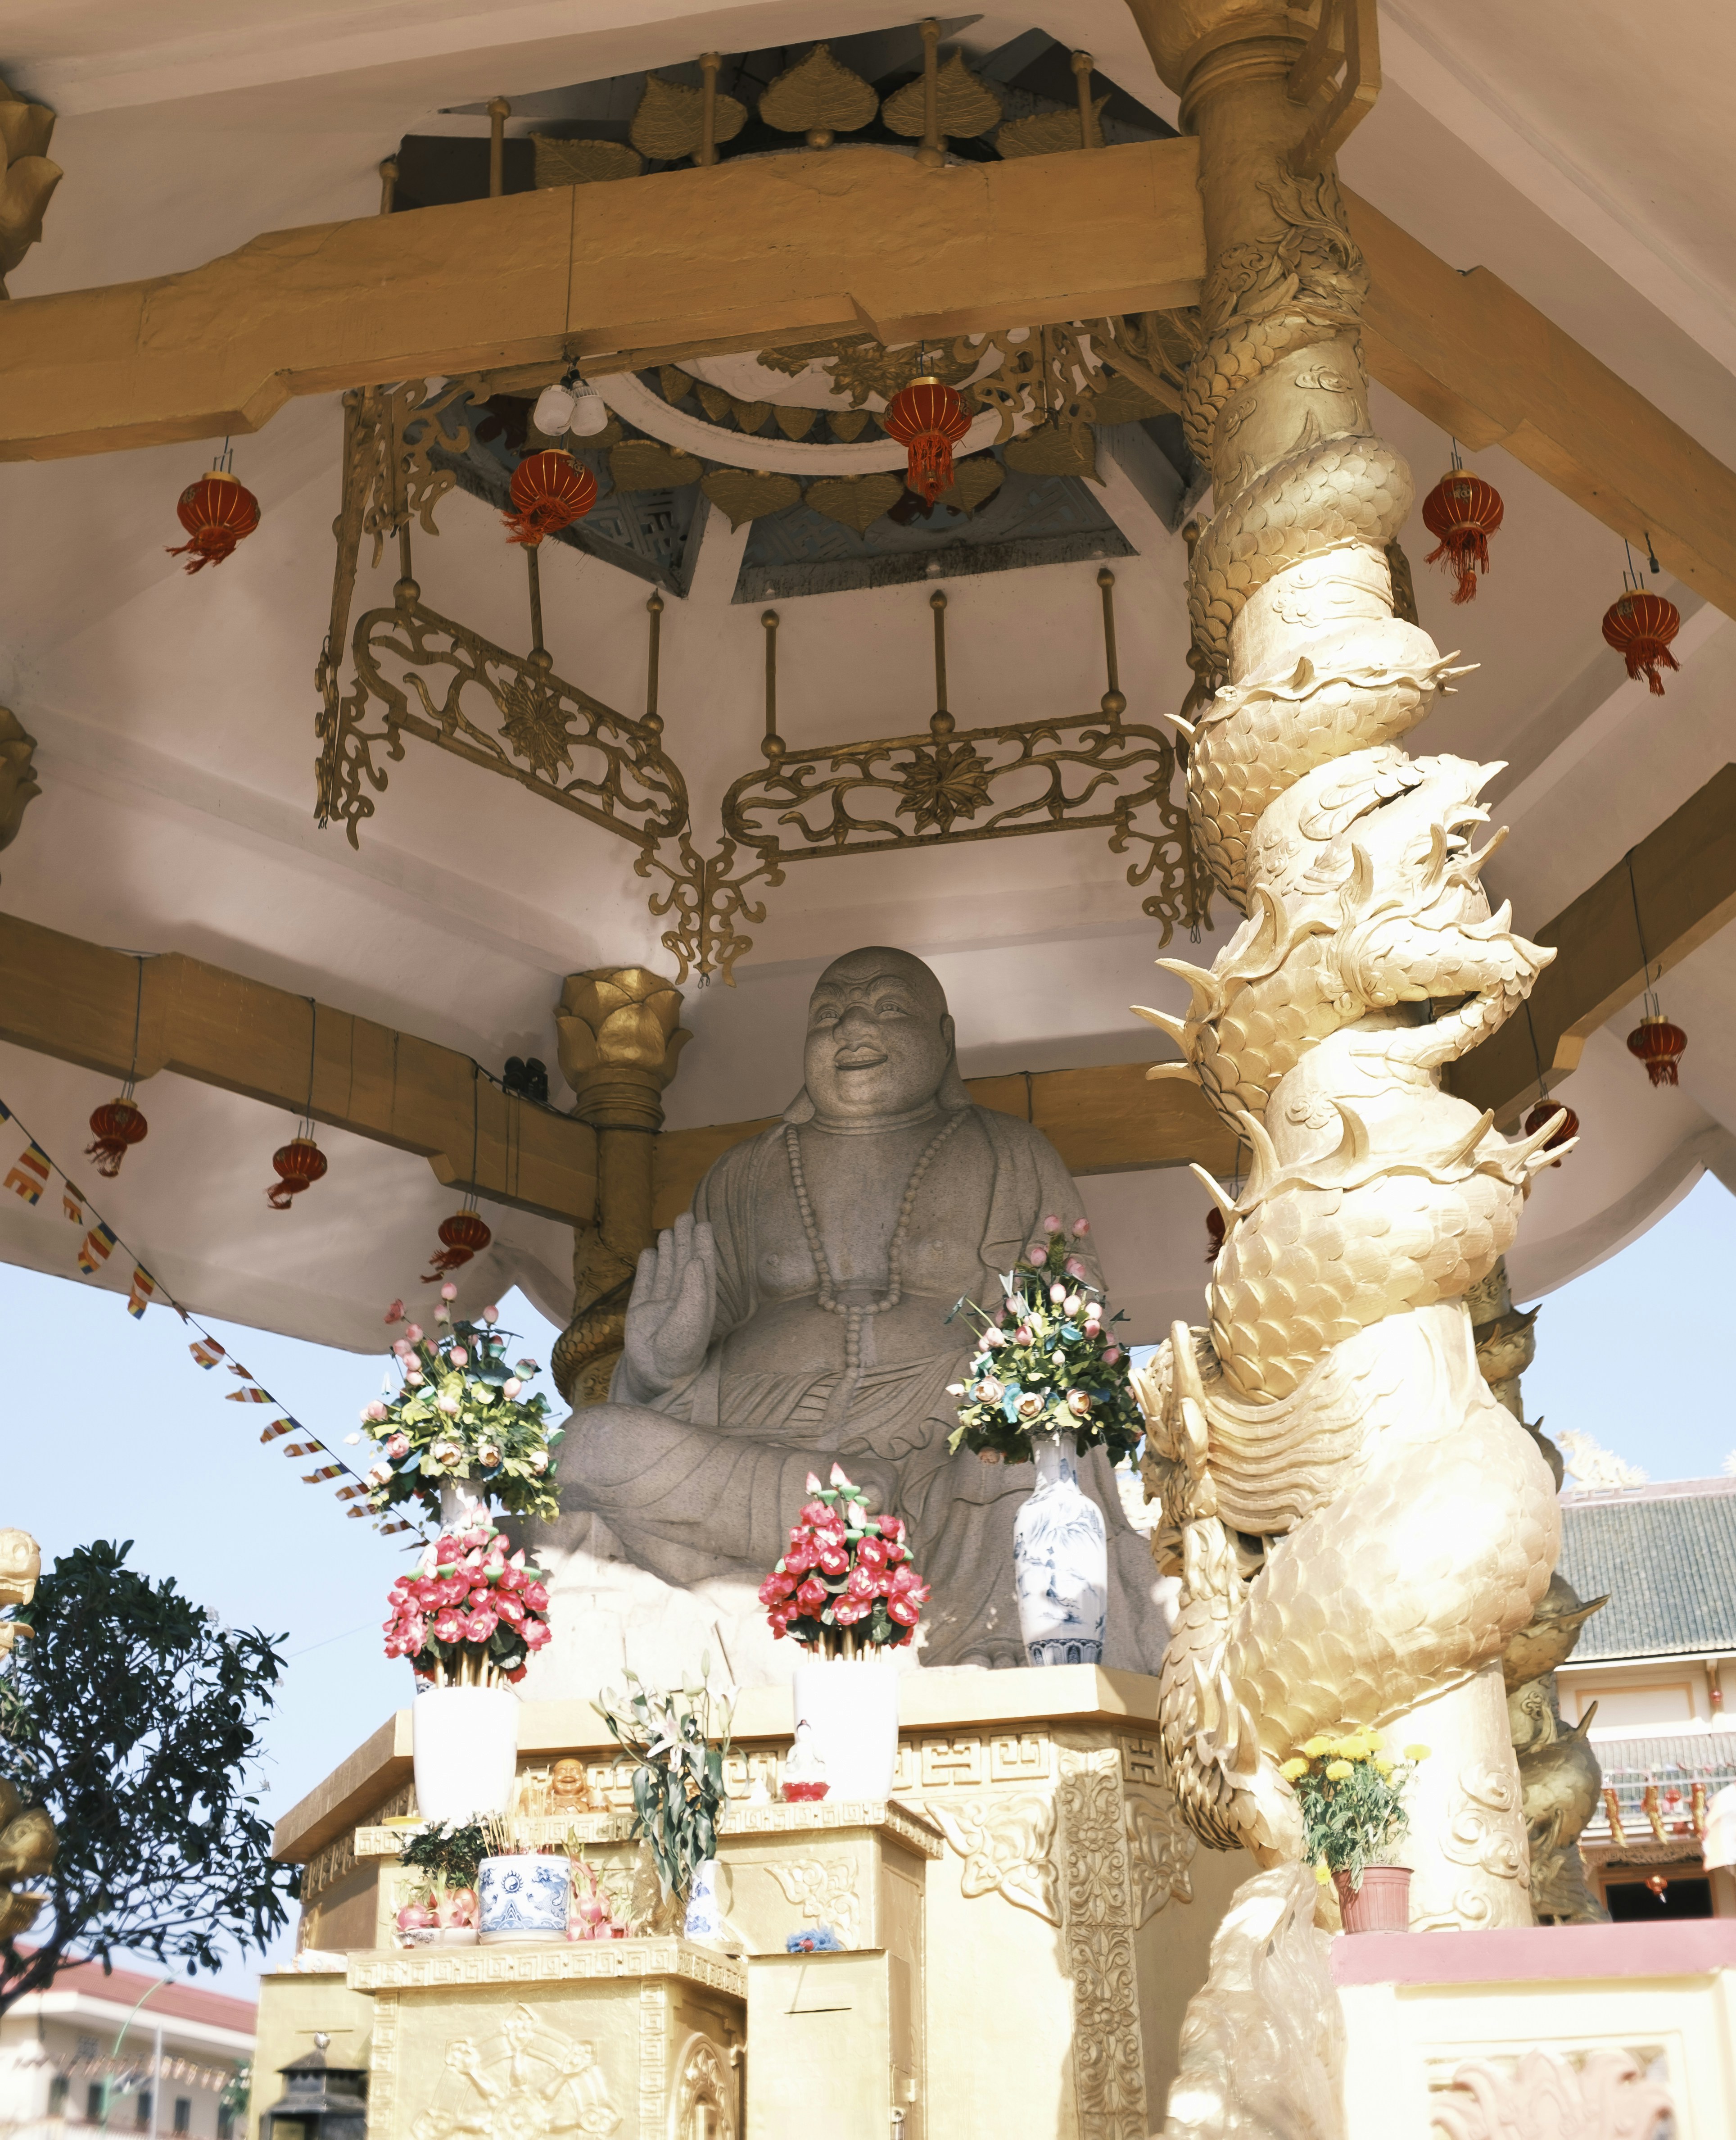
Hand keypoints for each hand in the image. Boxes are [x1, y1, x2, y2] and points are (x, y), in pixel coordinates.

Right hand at [620, 1214, 716, 1398]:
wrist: (655, 1376)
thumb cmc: (679, 1351)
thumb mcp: (693, 1319)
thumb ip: (696, 1289)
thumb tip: (697, 1259)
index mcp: (699, 1301)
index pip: (702, 1267)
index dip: (703, 1245)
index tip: (704, 1223)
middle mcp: (681, 1301)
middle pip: (684, 1264)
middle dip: (685, 1240)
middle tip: (686, 1215)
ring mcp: (660, 1307)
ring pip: (665, 1271)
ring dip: (667, 1250)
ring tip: (669, 1229)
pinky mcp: (640, 1313)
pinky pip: (645, 1285)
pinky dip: (647, 1268)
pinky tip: (649, 1252)